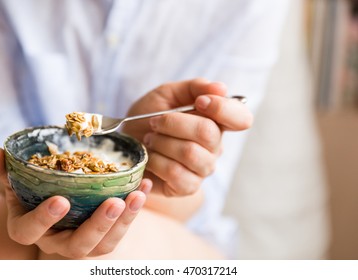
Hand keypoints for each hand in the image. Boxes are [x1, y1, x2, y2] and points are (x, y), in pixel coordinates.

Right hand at [0, 148, 151, 258]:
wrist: (52, 198)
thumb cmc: (32, 188)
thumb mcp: (15, 177)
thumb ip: (2, 167)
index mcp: (29, 228)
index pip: (29, 231)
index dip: (43, 219)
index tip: (61, 200)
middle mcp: (57, 241)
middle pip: (77, 246)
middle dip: (97, 226)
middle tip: (114, 203)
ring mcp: (84, 242)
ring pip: (105, 243)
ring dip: (124, 221)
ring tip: (137, 195)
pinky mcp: (104, 236)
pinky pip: (122, 229)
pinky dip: (135, 209)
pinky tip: (144, 185)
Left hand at [122, 78, 252, 195]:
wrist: (125, 145)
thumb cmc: (147, 118)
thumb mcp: (167, 94)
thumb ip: (194, 87)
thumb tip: (221, 88)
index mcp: (215, 121)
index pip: (241, 118)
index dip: (223, 108)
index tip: (200, 102)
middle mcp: (214, 147)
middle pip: (208, 133)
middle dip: (174, 123)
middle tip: (154, 122)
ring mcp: (202, 169)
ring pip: (191, 153)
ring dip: (163, 142)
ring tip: (150, 139)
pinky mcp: (187, 187)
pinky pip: (177, 174)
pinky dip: (157, 162)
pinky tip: (150, 157)